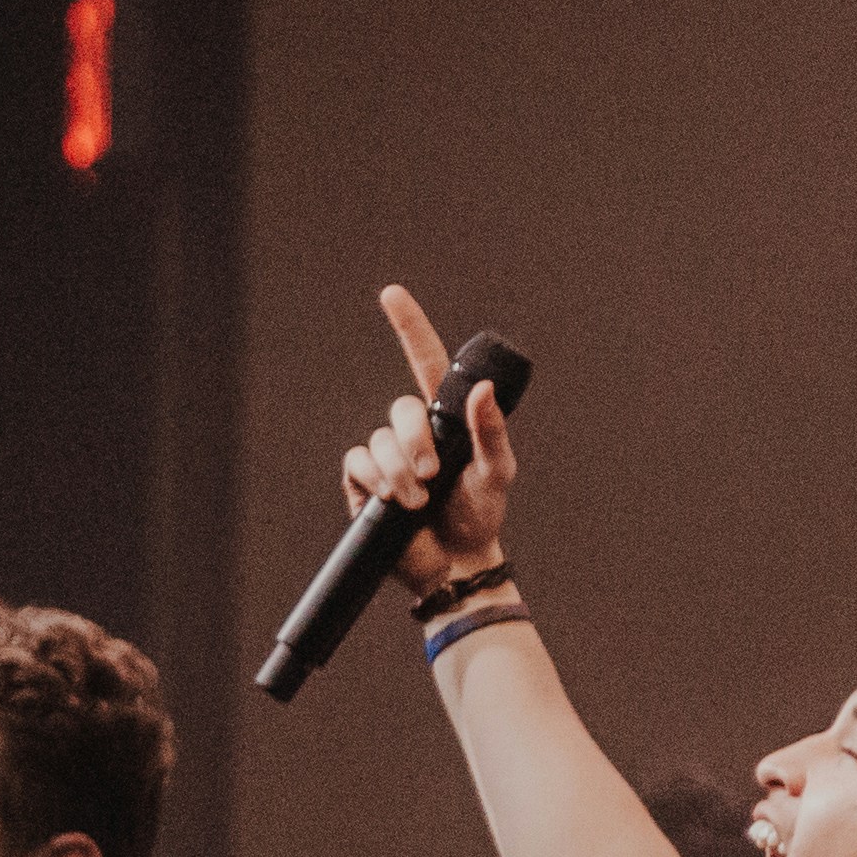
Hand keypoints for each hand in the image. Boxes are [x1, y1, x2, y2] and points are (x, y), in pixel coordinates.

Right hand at [339, 283, 516, 586]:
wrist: (455, 563)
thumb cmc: (481, 514)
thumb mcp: (497, 473)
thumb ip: (491, 432)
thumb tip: (485, 390)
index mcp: (446, 418)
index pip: (425, 361)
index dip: (409, 326)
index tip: (391, 294)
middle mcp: (414, 431)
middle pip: (400, 410)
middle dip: (415, 443)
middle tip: (432, 475)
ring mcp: (388, 456)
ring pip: (379, 442)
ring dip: (400, 471)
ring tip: (419, 501)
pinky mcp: (366, 482)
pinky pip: (359, 463)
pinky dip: (377, 480)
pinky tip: (393, 502)